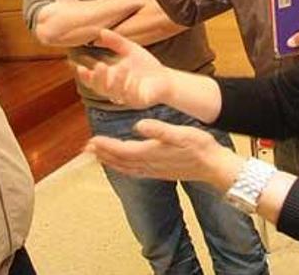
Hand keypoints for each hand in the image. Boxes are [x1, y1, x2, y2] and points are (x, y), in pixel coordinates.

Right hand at [76, 29, 171, 107]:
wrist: (166, 78)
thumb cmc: (146, 66)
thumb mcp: (130, 49)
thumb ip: (115, 42)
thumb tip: (100, 31)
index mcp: (110, 80)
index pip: (93, 80)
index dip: (84, 75)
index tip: (78, 67)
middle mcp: (116, 91)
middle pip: (101, 89)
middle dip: (98, 79)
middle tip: (99, 66)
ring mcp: (127, 97)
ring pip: (116, 94)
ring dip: (116, 81)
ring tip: (121, 68)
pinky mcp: (140, 101)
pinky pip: (132, 97)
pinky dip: (131, 87)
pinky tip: (132, 78)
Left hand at [86, 119, 239, 189]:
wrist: (214, 166)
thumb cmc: (199, 146)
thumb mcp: (181, 133)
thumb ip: (159, 130)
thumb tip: (138, 126)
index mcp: (151, 152)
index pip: (121, 150)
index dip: (105, 146)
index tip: (91, 142)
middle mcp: (149, 164)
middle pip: (119, 161)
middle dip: (101, 155)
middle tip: (85, 149)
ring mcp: (153, 170)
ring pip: (125, 168)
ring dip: (109, 162)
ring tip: (97, 156)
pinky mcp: (158, 172)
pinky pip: (134, 172)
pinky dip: (122, 168)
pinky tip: (121, 165)